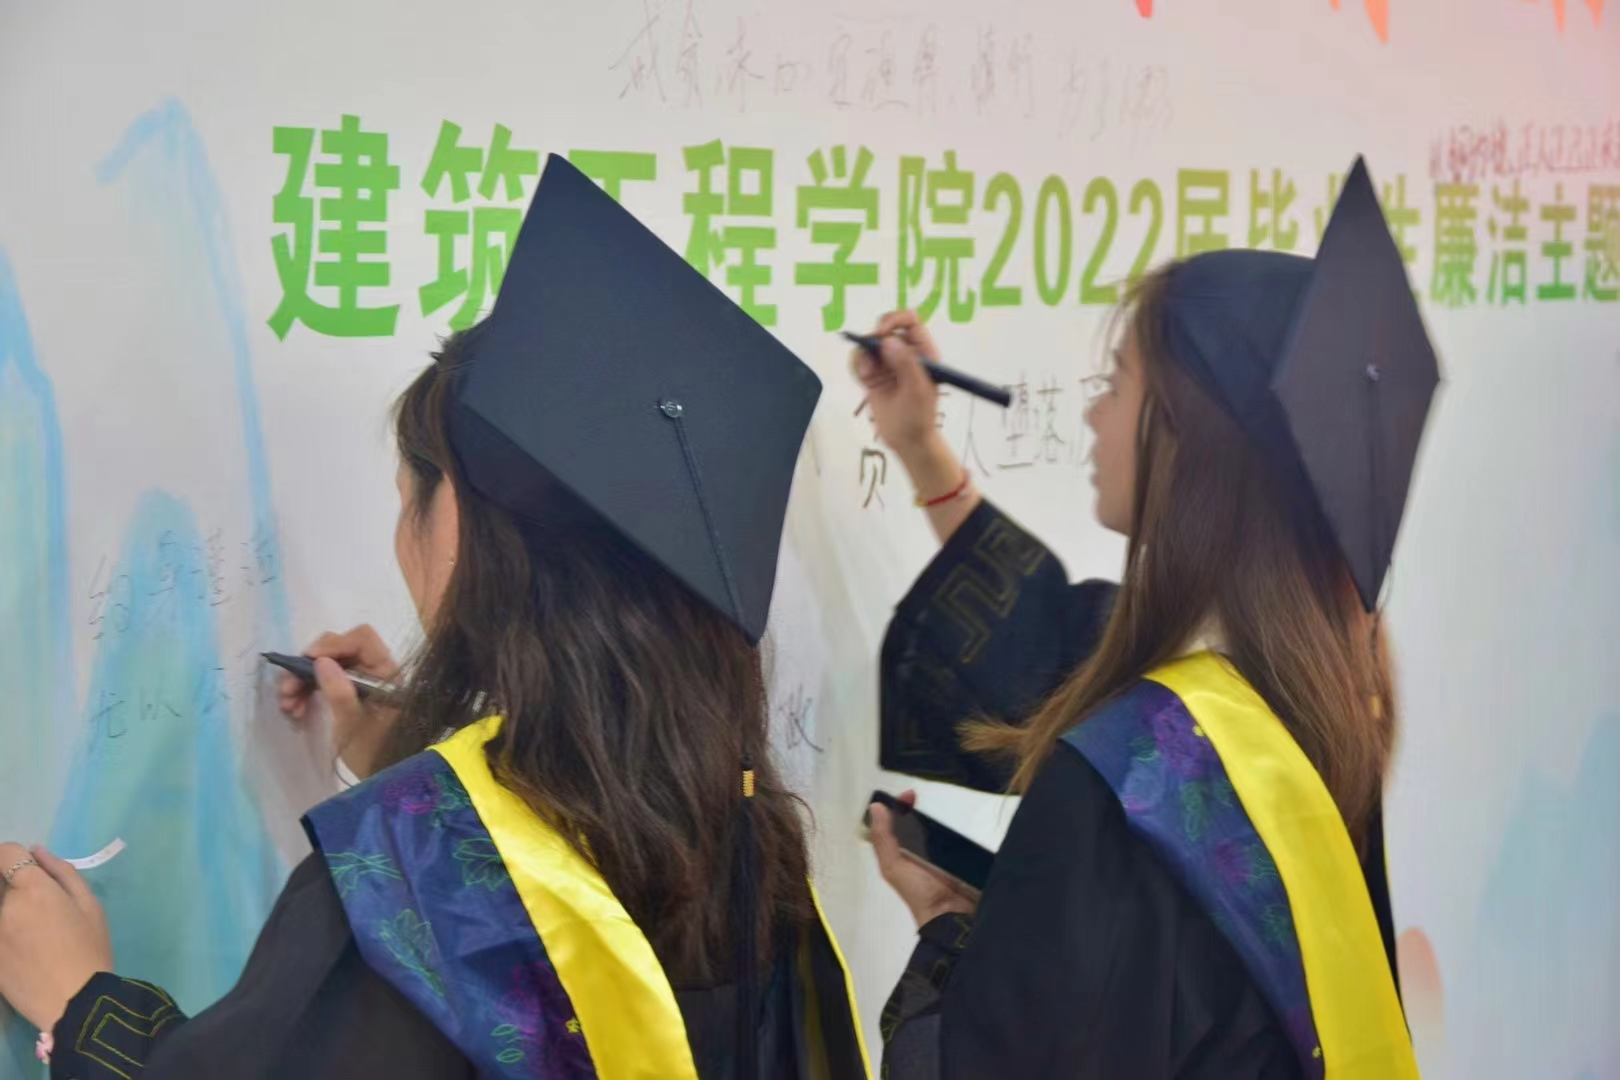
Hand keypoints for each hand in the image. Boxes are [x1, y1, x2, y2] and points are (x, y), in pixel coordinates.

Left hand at [0, 844, 112, 1031]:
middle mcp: (5, 907)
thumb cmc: (90, 949)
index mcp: (33, 888)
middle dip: (12, 887)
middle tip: (34, 907)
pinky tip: (21, 950)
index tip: (25, 869)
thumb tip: (37, 852)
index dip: (15, 857)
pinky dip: (7, 935)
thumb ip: (62, 873)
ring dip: (9, 913)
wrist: (73, 1001)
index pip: (5, 853)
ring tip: (29, 933)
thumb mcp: (90, 905)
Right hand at [278, 625, 401, 778]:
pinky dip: (306, 691)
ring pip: (326, 666)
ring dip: (302, 681)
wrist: (382, 777)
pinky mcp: (348, 693)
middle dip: (309, 666)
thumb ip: (340, 692)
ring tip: (287, 705)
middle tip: (287, 689)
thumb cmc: (375, 753)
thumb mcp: (354, 725)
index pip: (362, 640)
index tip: (308, 659)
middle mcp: (375, 671)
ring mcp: (360, 681)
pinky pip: (324, 682)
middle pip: (339, 650)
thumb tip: (321, 661)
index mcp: (387, 673)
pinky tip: (293, 710)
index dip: (334, 644)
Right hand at [850, 310, 942, 457]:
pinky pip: (859, 359)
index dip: (895, 320)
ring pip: (868, 343)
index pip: (910, 321)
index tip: (882, 333)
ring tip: (868, 375)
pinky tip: (865, 380)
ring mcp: (888, 364)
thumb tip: (889, 342)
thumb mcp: (918, 390)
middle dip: (874, 336)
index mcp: (923, 352)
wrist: (907, 440)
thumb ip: (906, 363)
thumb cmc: (919, 417)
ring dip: (863, 355)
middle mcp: (905, 353)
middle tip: (868, 349)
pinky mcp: (873, 375)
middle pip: (885, 327)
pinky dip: (857, 365)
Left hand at [868, 791, 977, 927]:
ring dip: (943, 819)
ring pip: (941, 830)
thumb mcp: (894, 866)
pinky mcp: (962, 860)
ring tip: (948, 804)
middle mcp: (920, 853)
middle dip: (922, 810)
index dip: (901, 807)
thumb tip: (875, 807)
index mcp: (901, 854)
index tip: (910, 794)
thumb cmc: (919, 892)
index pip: (898, 824)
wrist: (951, 918)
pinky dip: (961, 830)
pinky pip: (960, 840)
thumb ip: (884, 839)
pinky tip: (964, 819)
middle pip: (919, 824)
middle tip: (927, 798)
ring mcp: (942, 856)